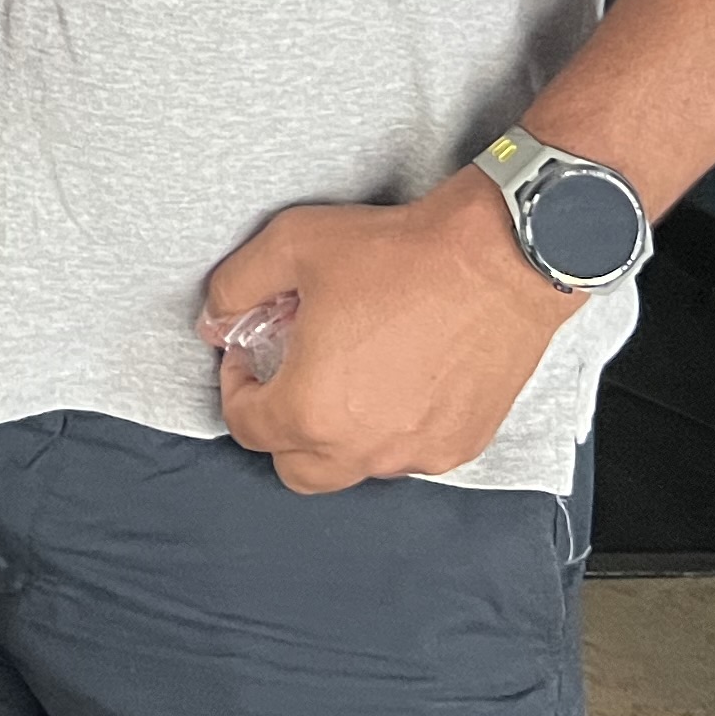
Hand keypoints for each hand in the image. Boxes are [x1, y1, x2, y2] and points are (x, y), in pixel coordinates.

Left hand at [197, 173, 579, 493]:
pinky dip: (389, 429)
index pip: (247, 429)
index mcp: (313, 409)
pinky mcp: (461, 444)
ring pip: (354, 466)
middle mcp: (364, 447)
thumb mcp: (292, 246)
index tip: (248, 356)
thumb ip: (236, 286)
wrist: (498, 260)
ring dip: (336, 433)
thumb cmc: (401, 256)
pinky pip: (407, 454)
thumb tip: (215, 316)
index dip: (235, 388)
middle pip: (296, 469)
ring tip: (344, 372)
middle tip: (285, 378)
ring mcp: (417, 453)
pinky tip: (395, 379)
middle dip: (279, 429)